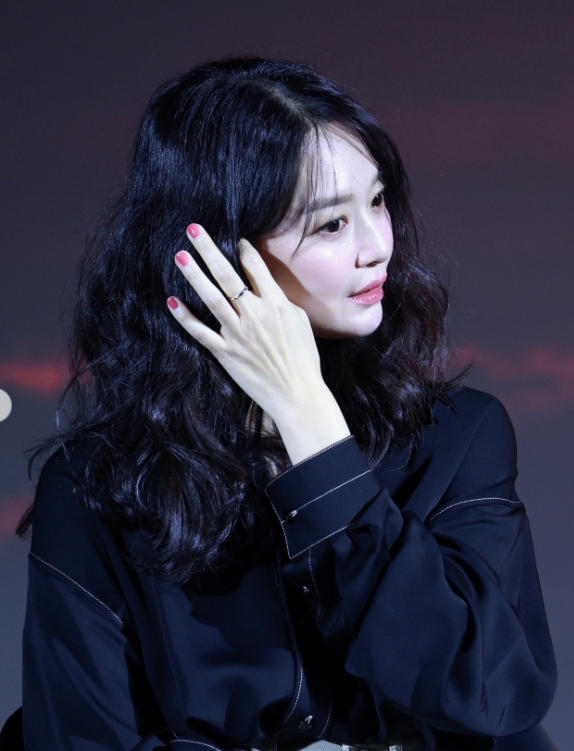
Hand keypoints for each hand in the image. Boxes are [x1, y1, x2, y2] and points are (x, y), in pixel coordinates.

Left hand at [167, 223, 324, 423]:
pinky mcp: (226, 353)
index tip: (233, 238)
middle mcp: (255, 315)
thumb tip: (265, 283)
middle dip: (209, 250)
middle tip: (193, 229)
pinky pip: (201, 332)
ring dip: (194, 275)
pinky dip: (185, 317)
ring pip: (211, 298)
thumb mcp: (299, 321)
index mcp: (277, 304)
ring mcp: (238, 334)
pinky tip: (172, 301)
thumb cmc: (303, 358)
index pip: (255, 268)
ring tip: (179, 255)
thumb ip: (280, 300)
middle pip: (228, 276)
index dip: (243, 249)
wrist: (298, 394)